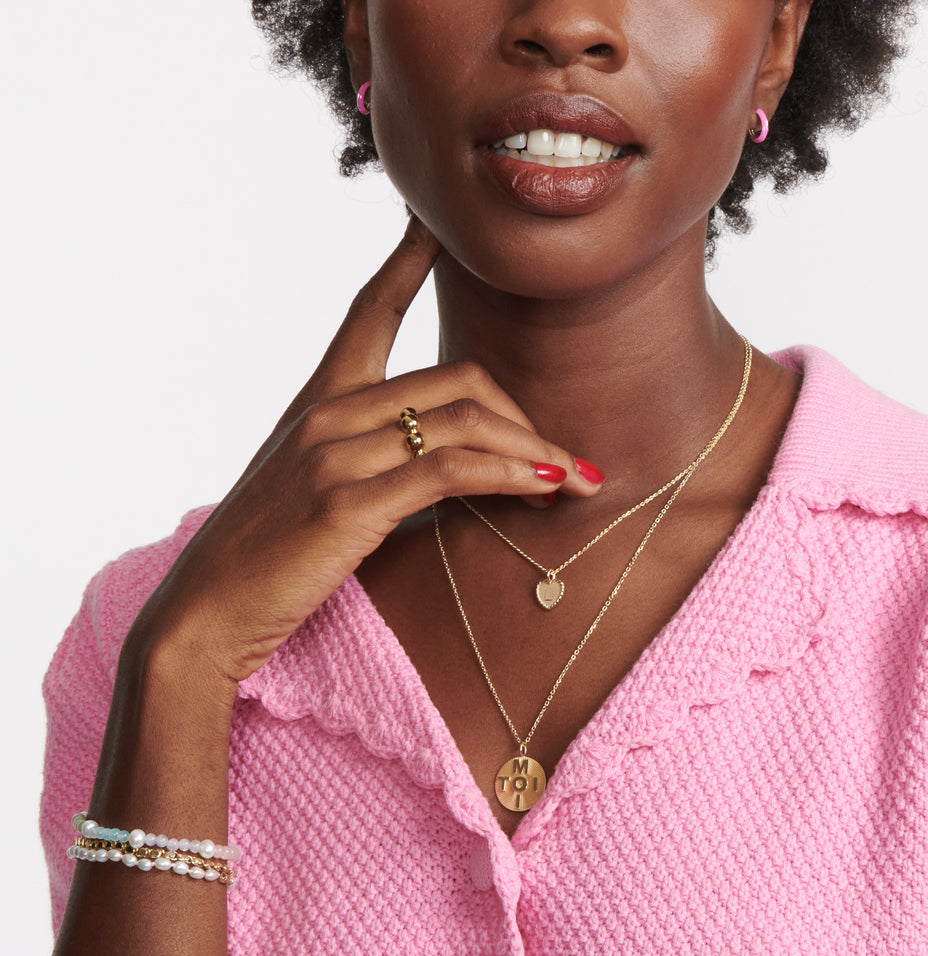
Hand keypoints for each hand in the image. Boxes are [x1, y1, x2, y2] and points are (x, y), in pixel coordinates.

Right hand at [133, 218, 602, 688]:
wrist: (205, 611)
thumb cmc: (266, 554)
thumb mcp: (316, 488)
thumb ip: (373, 461)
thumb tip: (451, 470)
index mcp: (319, 400)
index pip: (370, 308)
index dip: (408, 258)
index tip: (436, 225)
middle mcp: (328, 412)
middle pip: (460, 380)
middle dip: (527, 418)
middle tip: (566, 461)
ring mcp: (335, 453)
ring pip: (465, 420)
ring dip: (534, 450)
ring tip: (574, 480)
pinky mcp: (347, 501)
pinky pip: (451, 470)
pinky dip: (509, 474)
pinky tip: (542, 486)